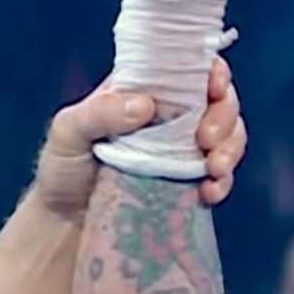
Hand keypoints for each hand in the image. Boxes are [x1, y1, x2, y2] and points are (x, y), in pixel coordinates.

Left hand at [30, 56, 247, 217]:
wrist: (65, 225)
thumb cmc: (62, 170)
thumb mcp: (67, 131)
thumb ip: (99, 112)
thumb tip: (146, 105)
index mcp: (142, 91)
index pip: (188, 68)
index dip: (211, 70)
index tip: (214, 86)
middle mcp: (169, 118)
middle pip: (218, 101)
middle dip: (225, 116)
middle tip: (207, 139)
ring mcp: (183, 151)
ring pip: (228, 136)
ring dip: (231, 148)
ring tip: (214, 169)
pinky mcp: (190, 183)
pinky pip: (221, 176)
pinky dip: (224, 182)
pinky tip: (211, 192)